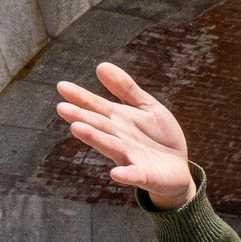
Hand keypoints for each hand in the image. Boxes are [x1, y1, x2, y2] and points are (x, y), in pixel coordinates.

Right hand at [52, 62, 194, 208]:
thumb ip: (126, 89)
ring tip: (78, 129)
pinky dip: (126, 174)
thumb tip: (101, 65)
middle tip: (62, 108)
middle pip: (99, 126)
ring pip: (111, 147)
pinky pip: (135, 175)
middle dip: (82, 117)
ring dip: (95, 139)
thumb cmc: (158, 136)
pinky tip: (116, 173)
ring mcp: (130, 157)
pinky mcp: (145, 175)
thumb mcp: (146, 107)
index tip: (62, 86)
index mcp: (118, 120)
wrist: (178, 168)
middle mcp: (119, 138)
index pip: (96, 106)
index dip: (80, 97)